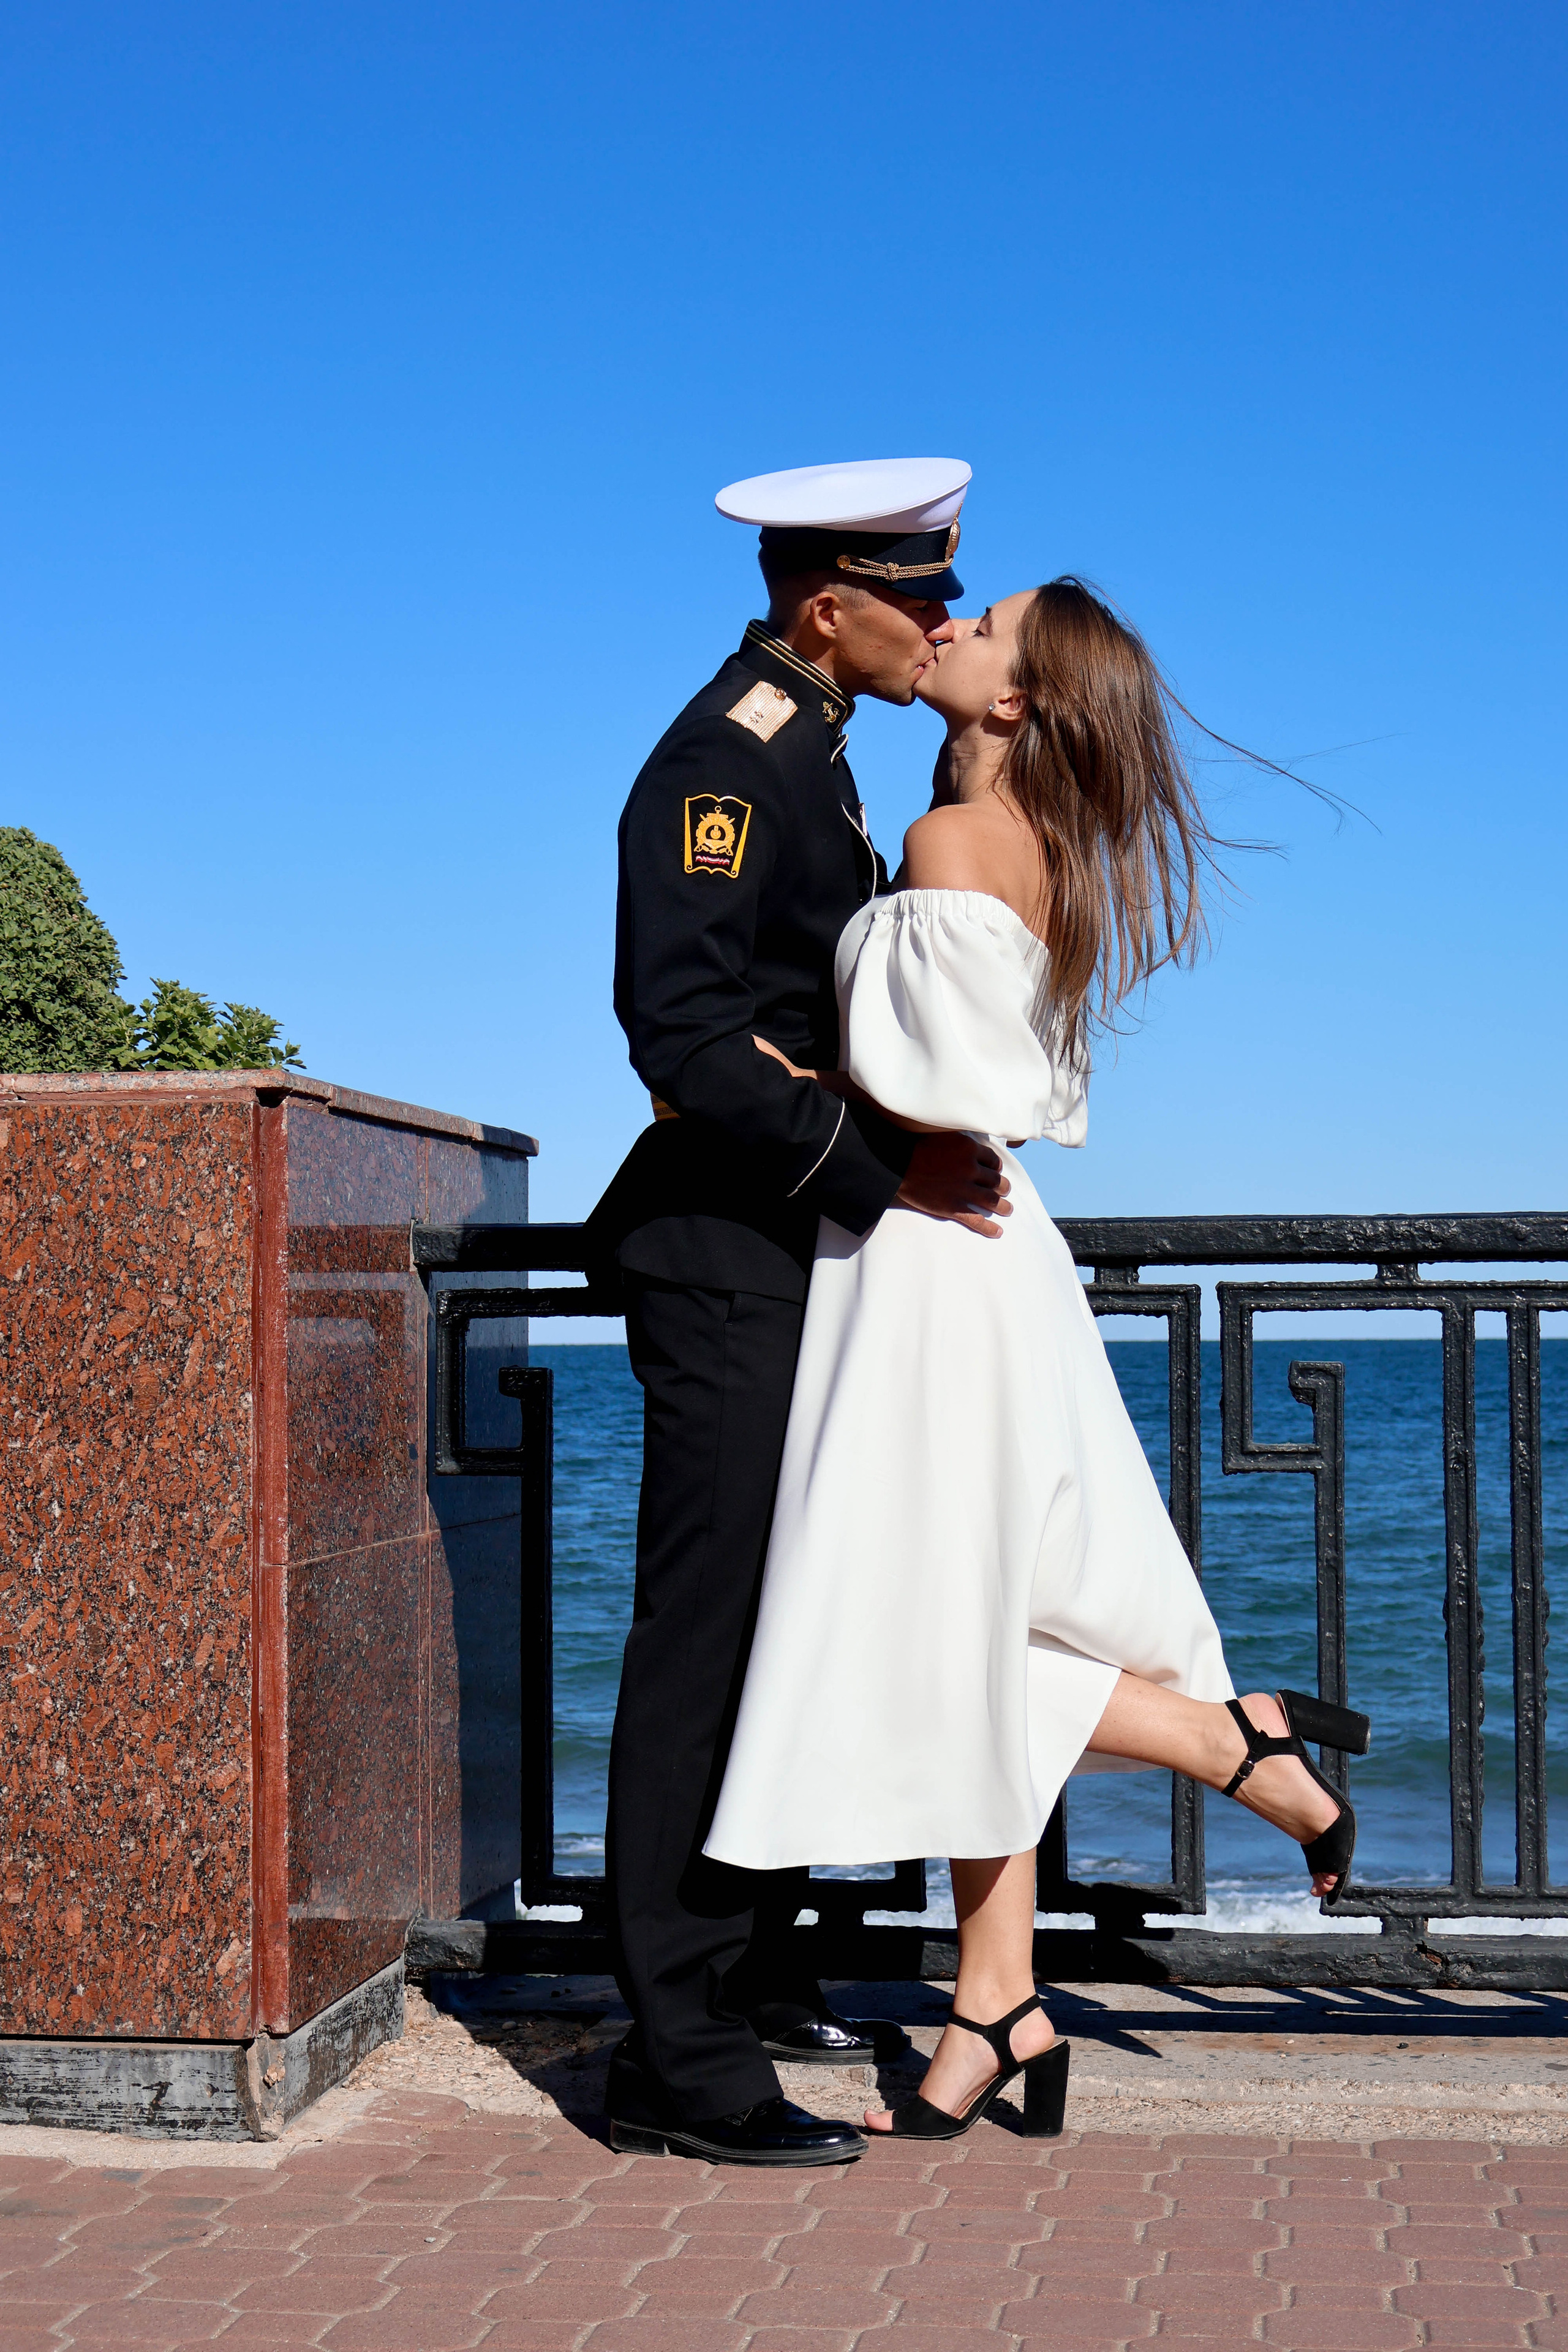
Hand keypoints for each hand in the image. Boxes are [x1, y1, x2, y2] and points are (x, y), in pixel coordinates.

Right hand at [894, 1133, 1011, 1238]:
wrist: (896, 1164)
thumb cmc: (916, 1146)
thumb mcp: (944, 1135)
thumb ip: (961, 1143)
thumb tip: (972, 1147)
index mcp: (969, 1150)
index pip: (993, 1161)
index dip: (996, 1167)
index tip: (995, 1172)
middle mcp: (970, 1169)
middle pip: (996, 1181)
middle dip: (1003, 1187)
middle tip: (1005, 1190)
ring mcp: (962, 1190)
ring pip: (991, 1200)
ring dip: (1002, 1206)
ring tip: (1008, 1209)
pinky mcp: (952, 1207)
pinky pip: (976, 1220)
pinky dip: (989, 1228)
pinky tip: (998, 1232)